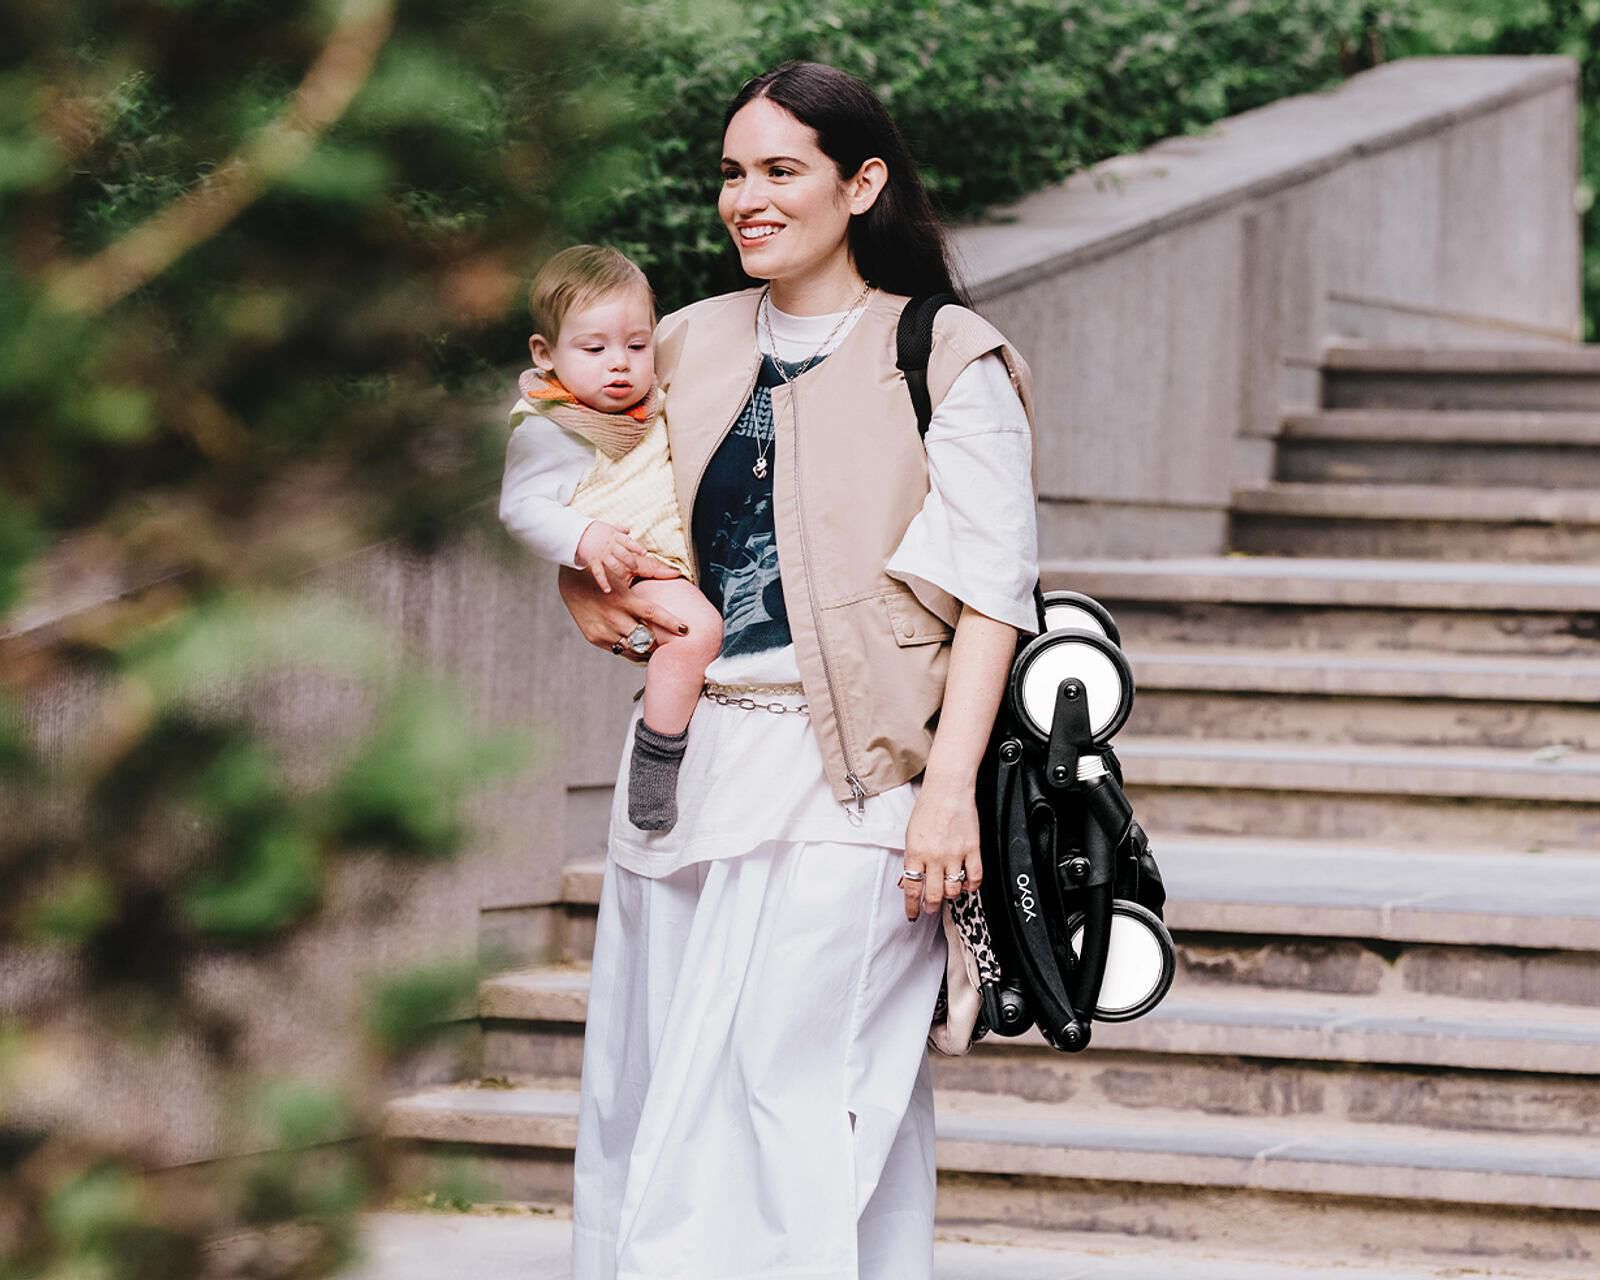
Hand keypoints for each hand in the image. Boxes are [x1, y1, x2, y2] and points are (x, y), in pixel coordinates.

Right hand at [558, 563, 688, 662]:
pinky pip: (619, 652)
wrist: (570, 580)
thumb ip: (652, 570)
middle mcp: (615, 618)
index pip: (654, 615)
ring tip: (657, 647)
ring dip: (647, 649)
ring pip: (634, 649)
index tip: (686, 629)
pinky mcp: (595, 638)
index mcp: (626, 600)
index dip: (671, 623)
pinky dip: (631, 651)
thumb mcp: (625, 569)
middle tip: (671, 642)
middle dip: (660, 642)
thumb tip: (677, 572)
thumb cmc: (603, 572)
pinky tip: (639, 647)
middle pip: (646, 638)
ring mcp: (605, 631)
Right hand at [575, 521, 648, 593]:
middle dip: (631, 563)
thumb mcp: (608, 527)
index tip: (644, 553)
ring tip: (624, 578)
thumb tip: (628, 530)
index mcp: (615, 537)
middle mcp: (610, 546)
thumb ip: (619, 530)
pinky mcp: (593, 561)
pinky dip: (603, 582)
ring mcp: (602, 554)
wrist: (577, 532)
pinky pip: (599, 573)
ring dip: (621, 573)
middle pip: (624, 555)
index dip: (637, 548)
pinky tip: (607, 590)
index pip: (628, 542)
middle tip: (635, 568)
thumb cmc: (594, 530)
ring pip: (614, 565)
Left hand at [900, 779, 982, 921]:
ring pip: (953, 890)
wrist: (948, 788)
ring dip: (950, 896)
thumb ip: (911, 858)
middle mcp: (934, 857)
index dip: (912, 906)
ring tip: (948, 894)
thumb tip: (908, 879)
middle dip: (930, 906)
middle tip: (931, 909)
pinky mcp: (972, 849)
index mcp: (915, 852)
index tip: (913, 914)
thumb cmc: (928, 807)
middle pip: (933, 894)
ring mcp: (955, 854)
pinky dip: (972, 886)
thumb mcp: (910, 833)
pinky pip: (975, 877)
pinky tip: (968, 885)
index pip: (912, 888)